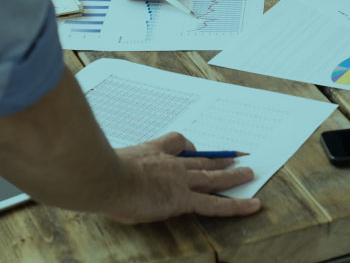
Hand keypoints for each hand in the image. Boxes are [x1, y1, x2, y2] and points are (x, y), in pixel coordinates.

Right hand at [104, 132, 260, 223]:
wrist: (102, 177)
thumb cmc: (97, 174)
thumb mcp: (106, 166)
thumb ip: (114, 171)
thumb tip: (107, 183)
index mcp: (150, 153)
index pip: (175, 143)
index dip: (187, 146)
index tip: (194, 148)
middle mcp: (169, 164)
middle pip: (200, 159)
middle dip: (218, 159)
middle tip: (234, 157)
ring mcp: (179, 180)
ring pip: (213, 177)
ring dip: (233, 175)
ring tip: (249, 173)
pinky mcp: (183, 199)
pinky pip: (215, 204)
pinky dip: (237, 205)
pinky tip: (252, 205)